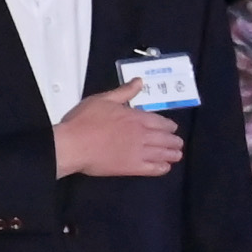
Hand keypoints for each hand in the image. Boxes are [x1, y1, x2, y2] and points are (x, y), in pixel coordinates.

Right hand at [54, 84, 184, 178]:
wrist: (73, 145)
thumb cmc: (84, 120)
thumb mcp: (102, 99)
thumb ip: (124, 92)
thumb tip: (139, 82)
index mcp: (136, 117)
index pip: (160, 121)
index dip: (169, 126)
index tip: (172, 128)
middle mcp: (142, 134)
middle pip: (165, 138)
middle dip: (174, 141)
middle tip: (178, 143)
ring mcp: (139, 152)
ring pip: (163, 153)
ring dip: (172, 154)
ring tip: (176, 155)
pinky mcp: (132, 168)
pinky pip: (153, 169)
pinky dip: (162, 168)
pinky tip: (165, 168)